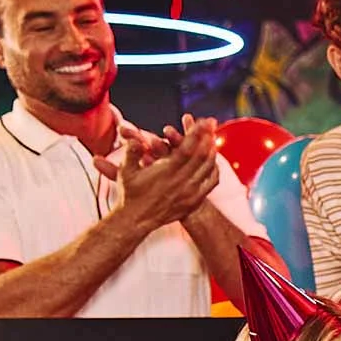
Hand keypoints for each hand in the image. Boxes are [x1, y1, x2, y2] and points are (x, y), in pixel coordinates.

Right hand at [96, 118, 217, 231]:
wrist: (137, 220)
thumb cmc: (130, 193)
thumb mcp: (126, 171)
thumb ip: (132, 153)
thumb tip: (135, 140)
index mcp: (166, 173)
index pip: (187, 149)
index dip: (196, 134)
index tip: (203, 121)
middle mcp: (182, 182)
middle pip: (202, 155)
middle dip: (207, 137)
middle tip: (212, 123)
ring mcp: (190, 192)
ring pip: (208, 168)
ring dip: (212, 151)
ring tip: (212, 137)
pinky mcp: (194, 201)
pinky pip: (211, 182)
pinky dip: (214, 169)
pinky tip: (212, 160)